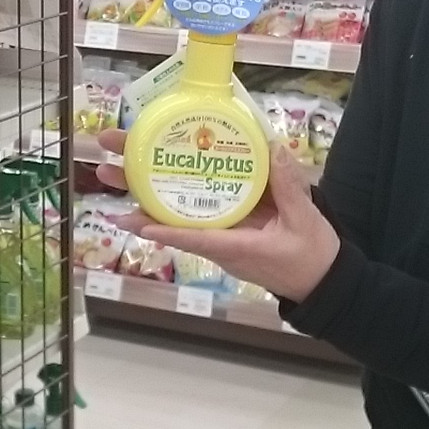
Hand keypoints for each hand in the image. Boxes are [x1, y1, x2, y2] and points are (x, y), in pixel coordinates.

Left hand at [93, 129, 341, 301]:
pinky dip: (174, 190)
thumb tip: (272, 149)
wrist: (322, 280)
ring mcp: (219, 233)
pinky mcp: (226, 225)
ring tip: (111, 167)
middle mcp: (218, 241)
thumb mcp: (305, 220)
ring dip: (143, 189)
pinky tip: (155, 168)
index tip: (131, 219)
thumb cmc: (312, 256)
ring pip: (175, 211)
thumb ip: (288, 187)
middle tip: (105, 168)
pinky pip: (194, 208)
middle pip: (170, 217)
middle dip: (137, 191)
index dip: (163, 228)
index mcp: (236, 246)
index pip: (194, 238)